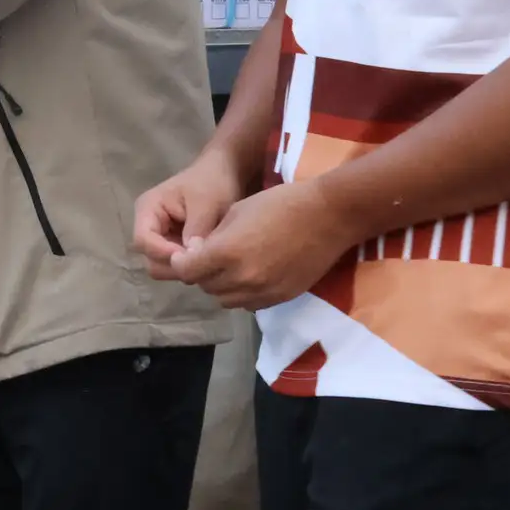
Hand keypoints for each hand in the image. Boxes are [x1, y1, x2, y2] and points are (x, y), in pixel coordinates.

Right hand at [132, 147, 247, 279]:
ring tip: (207, 264)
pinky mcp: (174, 246)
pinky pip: (175, 265)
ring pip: (161, 265)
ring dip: (182, 268)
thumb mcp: (206, 203)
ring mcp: (161, 238)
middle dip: (174, 265)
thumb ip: (196, 229)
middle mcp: (149, 226)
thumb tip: (191, 259)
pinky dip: (189, 267)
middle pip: (149, 258)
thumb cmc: (212, 183)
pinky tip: (208, 261)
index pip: (143, 240)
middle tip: (203, 266)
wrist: (224, 174)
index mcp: (148, 209)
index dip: (164, 253)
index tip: (193, 258)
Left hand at [169, 177, 354, 310]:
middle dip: (200, 273)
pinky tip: (249, 275)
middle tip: (206, 258)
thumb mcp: (235, 212)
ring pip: (225, 300)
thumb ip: (212, 238)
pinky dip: (242, 293)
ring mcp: (264, 291)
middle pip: (205, 286)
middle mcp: (243, 278)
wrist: (328, 216)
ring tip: (229, 267)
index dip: (181, 262)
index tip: (184, 254)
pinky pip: (249, 305)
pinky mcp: (281, 298)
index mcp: (227, 253)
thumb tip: (197, 254)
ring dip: (220, 286)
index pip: (186, 272)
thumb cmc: (279, 204)